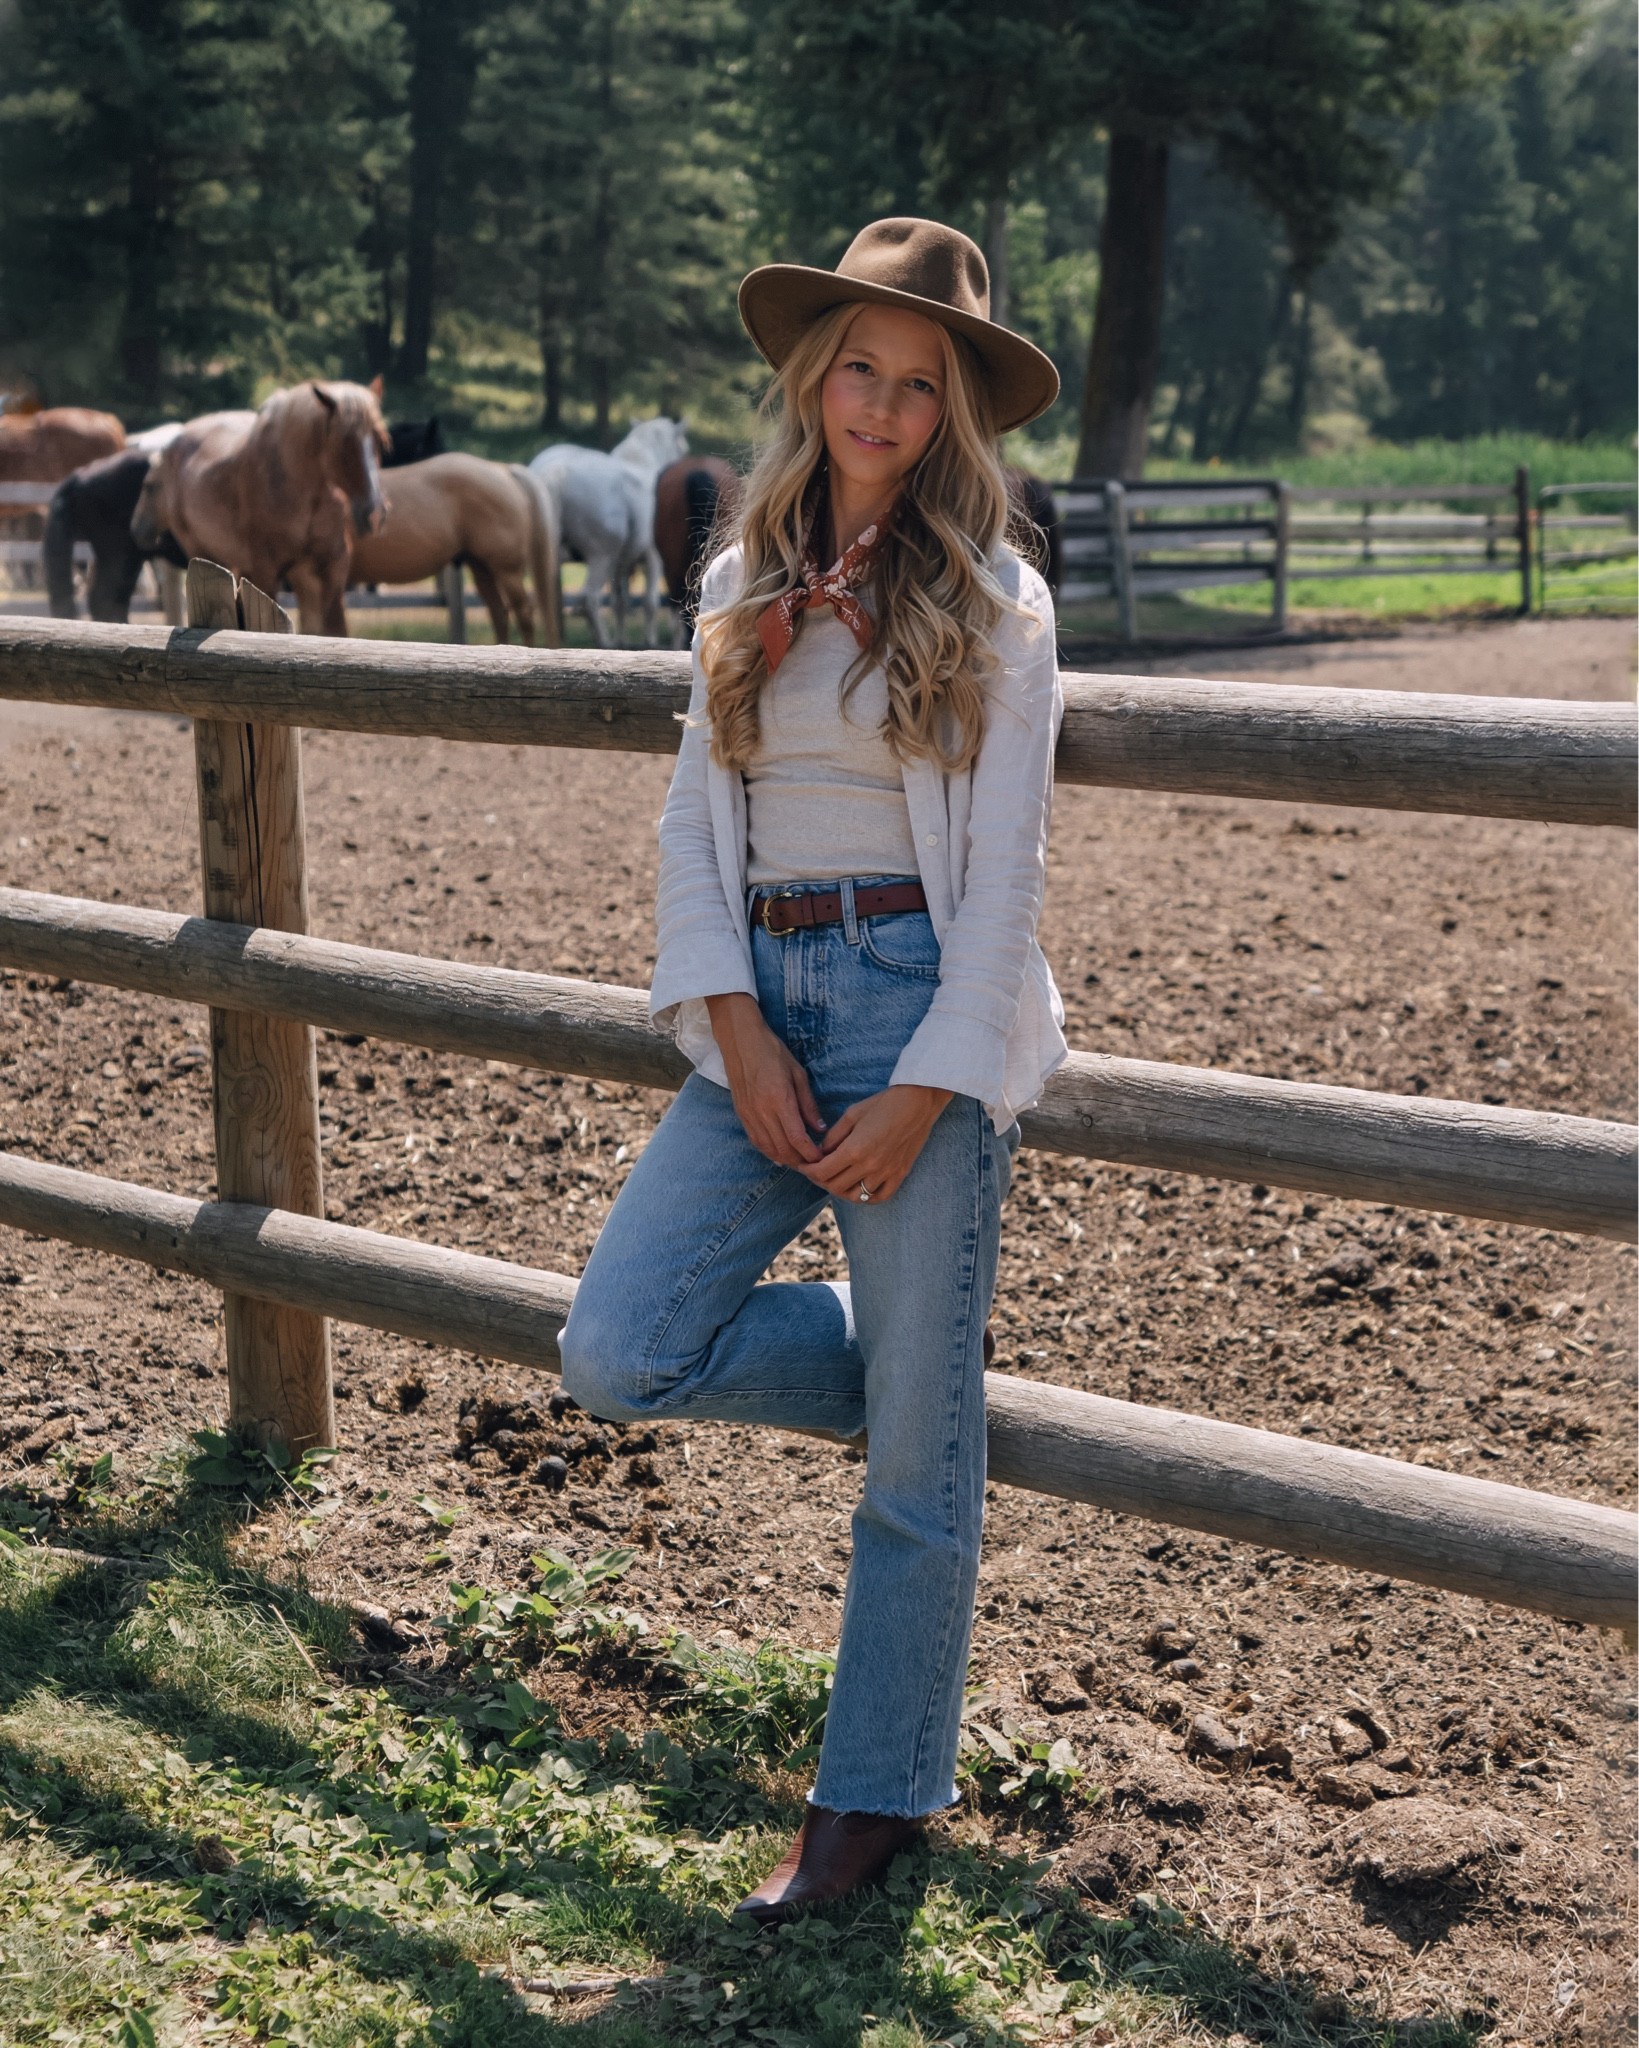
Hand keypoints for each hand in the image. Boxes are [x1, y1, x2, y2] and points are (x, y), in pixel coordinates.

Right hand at [706, 992, 824, 1167]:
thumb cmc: (773, 1052)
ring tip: (800, 1161)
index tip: (822, 1158)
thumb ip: (808, 1104)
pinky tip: (780, 1154)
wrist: (741, 1041)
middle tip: (815, 1164)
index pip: (797, 1139)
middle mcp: (762, 1111)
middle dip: (800, 1161)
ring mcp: (749, 1114)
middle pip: (783, 1149)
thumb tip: (819, 1128)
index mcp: (779, 1100)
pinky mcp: (741, 1114)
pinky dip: (769, 1151)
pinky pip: (756, 1141)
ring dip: (785, 1159)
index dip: (811, 1153)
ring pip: (768, 1149)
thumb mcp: (798, 1074)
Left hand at [803, 1084, 952, 1204]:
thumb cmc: (883, 1104)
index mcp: (854, 1149)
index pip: (822, 1172)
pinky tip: (860, 1189)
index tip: (804, 1166)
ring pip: (856, 1196)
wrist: (917, 1102)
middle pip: (835, 1187)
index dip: (808, 1171)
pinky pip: (880, 1197)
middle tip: (817, 1172)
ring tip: (836, 1180)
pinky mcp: (900, 1174)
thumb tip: (821, 1153)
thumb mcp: (851, 1115)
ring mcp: (886, 1172)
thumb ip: (833, 1137)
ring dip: (841, 1190)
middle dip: (821, 1180)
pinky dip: (867, 1197)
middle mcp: (869, 1166)